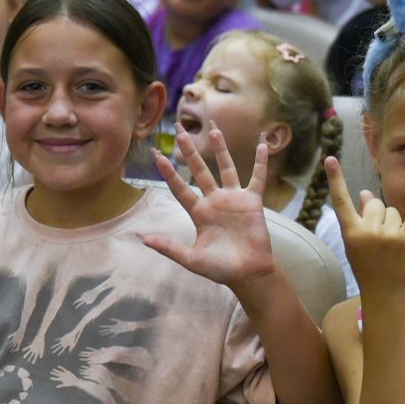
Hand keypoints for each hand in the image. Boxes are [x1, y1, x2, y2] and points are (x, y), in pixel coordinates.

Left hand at [143, 123, 275, 287]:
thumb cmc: (220, 268)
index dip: (169, 173)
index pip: (180, 188)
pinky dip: (260, 163)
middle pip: (200, 170)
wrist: (248, 274)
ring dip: (221, 149)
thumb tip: (143, 240)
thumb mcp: (191, 259)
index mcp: (199, 212)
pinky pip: (257, 178)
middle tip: (180, 131)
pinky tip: (262, 145)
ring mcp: (233, 199)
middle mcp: (214, 201)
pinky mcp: (252, 202)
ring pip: (226, 168)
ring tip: (214, 130)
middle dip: (190, 151)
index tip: (157, 155)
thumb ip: (169, 248)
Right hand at [326, 158, 404, 296]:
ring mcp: (389, 235)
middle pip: (375, 204)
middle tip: (379, 239)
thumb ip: (359, 218)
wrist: (385, 295)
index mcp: (351, 233)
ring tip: (391, 245)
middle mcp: (368, 232)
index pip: (340, 201)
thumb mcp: (356, 244)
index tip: (331, 158)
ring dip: (393, 222)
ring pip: (392, 211)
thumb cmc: (368, 268)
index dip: (335, 179)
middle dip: (377, 215)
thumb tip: (365, 193)